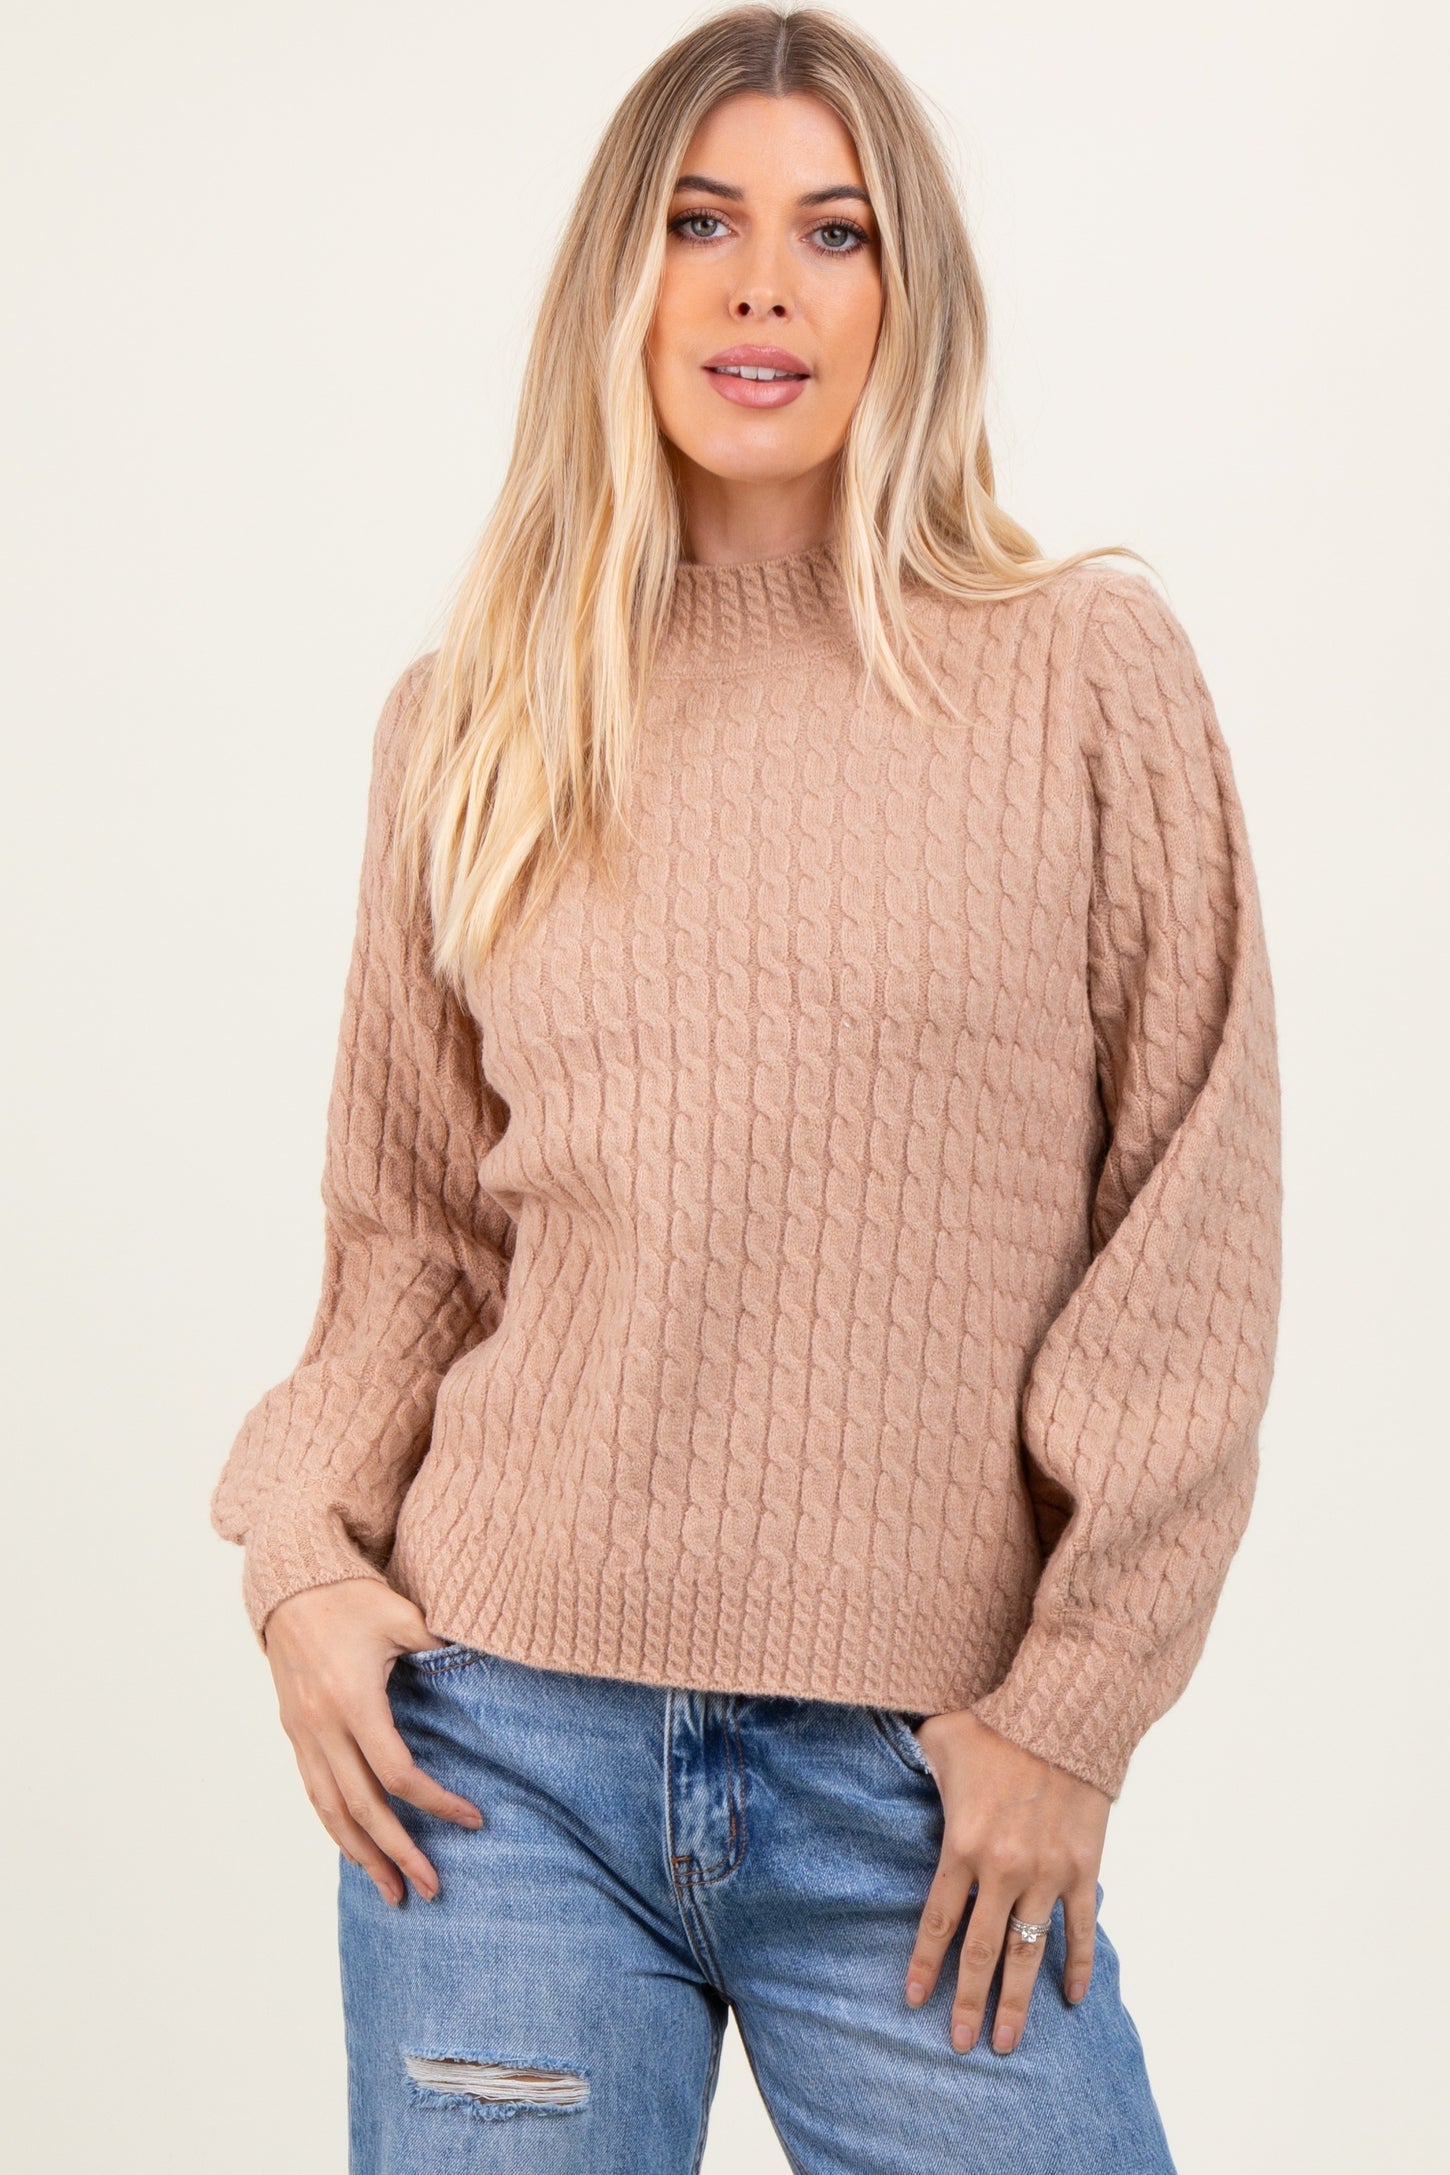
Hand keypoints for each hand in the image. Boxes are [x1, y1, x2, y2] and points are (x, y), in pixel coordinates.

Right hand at [261, 1577, 483, 1905]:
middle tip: (432, 1889)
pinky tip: (355, 1851)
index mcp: (354, 1701)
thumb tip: (486, 1666)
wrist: (290, 1584)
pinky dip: (335, 1828)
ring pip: (330, 1812)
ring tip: (392, 1893)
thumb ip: (439, 1647)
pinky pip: (314, 1792)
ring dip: (361, 1856)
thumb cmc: (352, 1597)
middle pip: (363, 1808)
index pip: (398, 1773)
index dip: (436, 1803)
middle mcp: (323, 1727)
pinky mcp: (294, 1733)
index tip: (473, 1820)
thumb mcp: (402, 1615)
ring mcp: (304, 1734)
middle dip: (398, 1853)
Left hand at [904, 1708, 1109, 2052]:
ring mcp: (1046, 1875)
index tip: (914, 2001)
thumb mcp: (938, 1740)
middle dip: (967, 2002)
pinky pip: (1080, 1930)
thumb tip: (892, 1761)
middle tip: (960, 2044)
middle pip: (981, 1952)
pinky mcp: (1083, 1870)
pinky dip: (1078, 1965)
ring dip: (1017, 2001)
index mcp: (961, 1844)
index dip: (925, 1965)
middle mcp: (1002, 1869)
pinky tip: (1071, 1998)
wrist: (1063, 1714)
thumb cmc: (994, 1723)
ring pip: (1028, 1953)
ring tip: (1006, 2042)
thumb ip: (916, 1764)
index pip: (938, 1921)